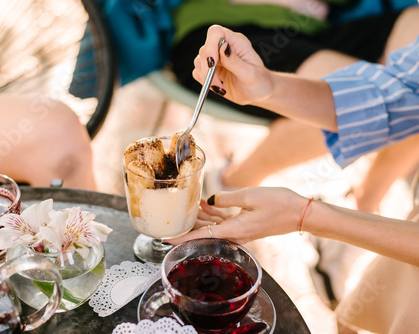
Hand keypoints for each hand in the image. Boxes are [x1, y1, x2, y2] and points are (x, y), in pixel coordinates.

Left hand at [168, 187, 308, 244]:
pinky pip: (225, 222)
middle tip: (174, 216)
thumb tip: (210, 201)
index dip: (182, 238)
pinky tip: (207, 205)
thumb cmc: (279, 204)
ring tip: (189, 205)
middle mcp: (236, 234)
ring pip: (214, 226)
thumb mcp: (250, 196)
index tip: (166, 239)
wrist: (301, 213)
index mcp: (234, 229)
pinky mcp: (246, 226)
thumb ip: (225, 198)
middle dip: (189, 225)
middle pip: (205, 231)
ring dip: (201, 217)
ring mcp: (241, 231)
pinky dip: (214, 214)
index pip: (202, 236)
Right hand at [192, 25, 273, 106]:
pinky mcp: (210, 71)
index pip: (216, 32)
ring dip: (207, 78)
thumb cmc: (260, 82)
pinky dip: (205, 82)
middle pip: (205, 49)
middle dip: (208, 69)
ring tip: (221, 88)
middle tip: (218, 84)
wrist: (259, 94)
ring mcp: (216, 59)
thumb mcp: (250, 73)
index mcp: (236, 42)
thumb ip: (234, 61)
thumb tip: (223, 47)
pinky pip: (198, 73)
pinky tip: (218, 87)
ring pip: (199, 62)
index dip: (211, 45)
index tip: (213, 64)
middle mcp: (224, 48)